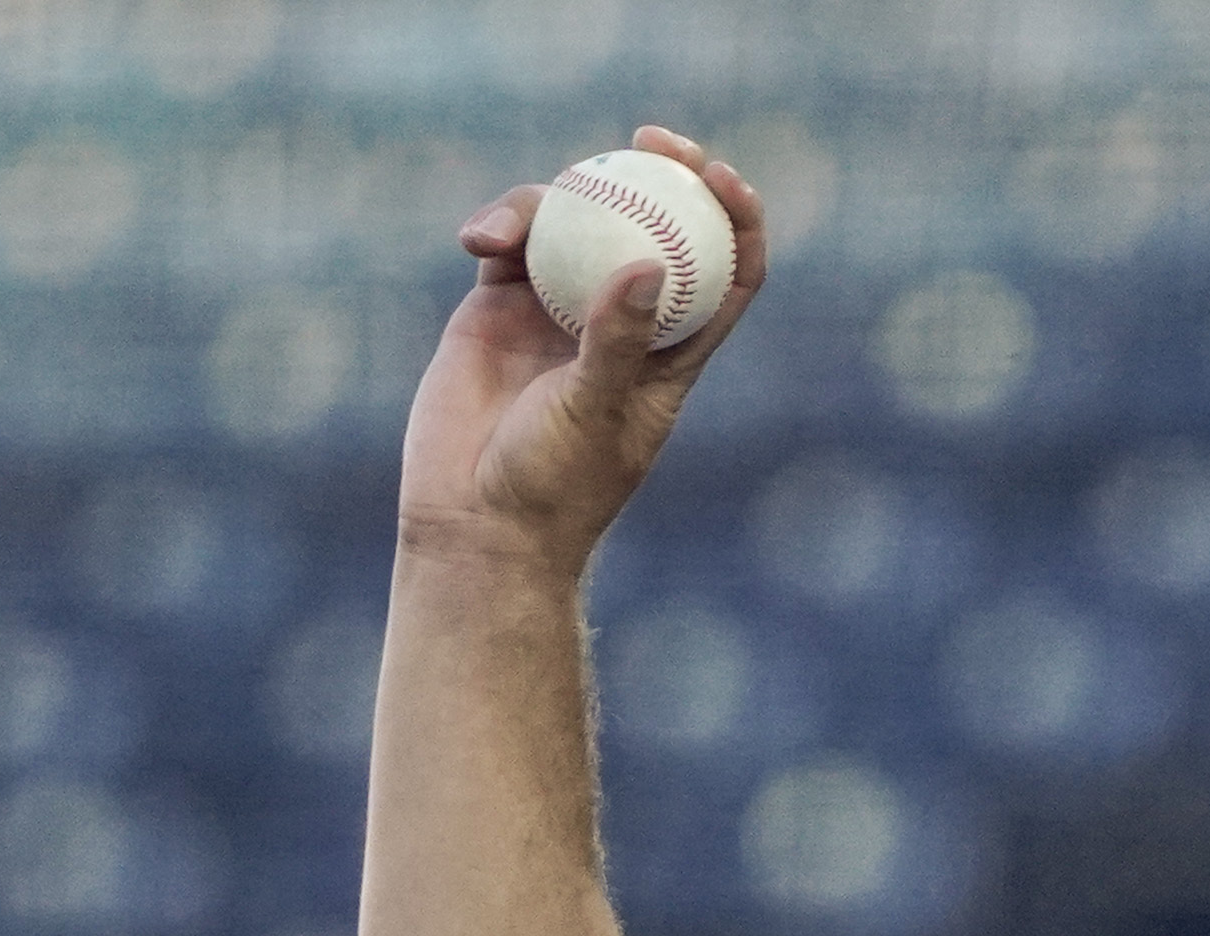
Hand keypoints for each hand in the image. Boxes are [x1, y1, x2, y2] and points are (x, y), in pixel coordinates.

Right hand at [398, 125, 772, 573]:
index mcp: (671, 353)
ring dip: (554, 200)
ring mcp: (560, 308)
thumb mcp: (593, 415)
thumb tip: (646, 266)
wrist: (473, 523)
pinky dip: (499, 225)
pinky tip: (477, 241)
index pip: (727, 274)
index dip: (735, 219)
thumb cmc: (550, 487)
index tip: (720, 176)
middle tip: (647, 139)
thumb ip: (616, 343)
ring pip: (577, 223)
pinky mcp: (500, 305)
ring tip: (505, 232)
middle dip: (659, 175)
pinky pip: (510, 241)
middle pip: (656, 227)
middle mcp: (622, 322)